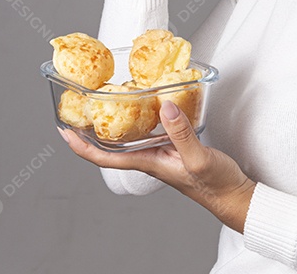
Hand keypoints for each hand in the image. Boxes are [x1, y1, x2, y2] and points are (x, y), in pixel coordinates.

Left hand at [57, 99, 255, 233]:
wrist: (233, 195)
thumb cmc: (215, 184)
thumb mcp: (198, 157)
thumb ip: (182, 133)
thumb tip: (165, 106)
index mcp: (149, 163)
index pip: (105, 158)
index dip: (81, 147)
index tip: (63, 132)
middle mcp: (150, 158)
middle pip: (111, 146)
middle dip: (91, 131)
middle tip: (78, 109)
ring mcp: (161, 153)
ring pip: (129, 137)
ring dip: (114, 122)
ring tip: (103, 101)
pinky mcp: (174, 146)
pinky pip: (150, 131)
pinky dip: (142, 117)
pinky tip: (146, 105)